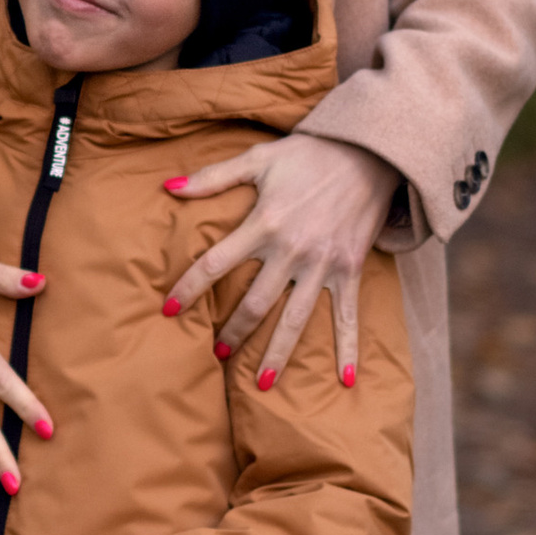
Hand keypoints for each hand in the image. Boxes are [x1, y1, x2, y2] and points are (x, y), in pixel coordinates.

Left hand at [163, 130, 396, 389]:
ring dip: (277, 352)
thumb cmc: (308, 153)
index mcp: (265, 223)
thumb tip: (168, 187)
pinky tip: (346, 380)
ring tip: (261, 383)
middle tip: (215, 354)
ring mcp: (323, 264)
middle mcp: (292, 250)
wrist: (368, 151)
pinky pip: (348, 316)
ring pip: (295, 319)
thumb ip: (213, 176)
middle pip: (255, 303)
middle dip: (234, 332)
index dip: (190, 287)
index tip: (167, 309)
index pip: (216, 263)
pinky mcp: (349, 270)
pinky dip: (348, 348)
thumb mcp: (258, 157)